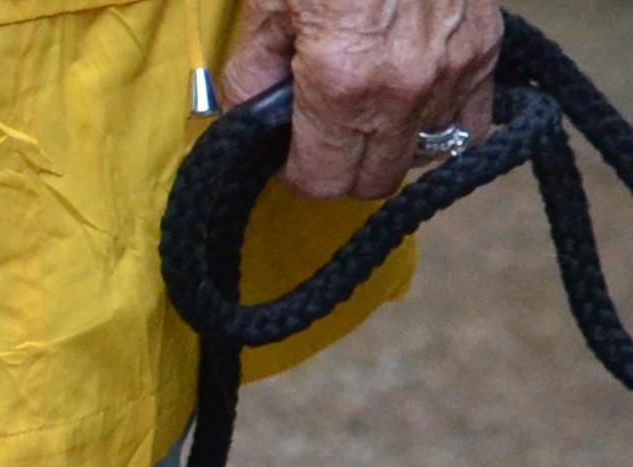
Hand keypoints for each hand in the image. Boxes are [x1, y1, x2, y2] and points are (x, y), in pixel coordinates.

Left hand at [221, 0, 501, 199]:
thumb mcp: (268, 6)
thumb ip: (251, 77)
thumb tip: (248, 122)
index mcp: (343, 84)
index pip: (322, 182)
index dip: (298, 173)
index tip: (290, 153)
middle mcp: (405, 88)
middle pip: (374, 180)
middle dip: (344, 167)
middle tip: (325, 134)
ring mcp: (452, 69)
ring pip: (423, 154)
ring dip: (393, 144)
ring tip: (369, 110)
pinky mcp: (485, 46)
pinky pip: (471, 121)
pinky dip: (443, 122)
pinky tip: (415, 103)